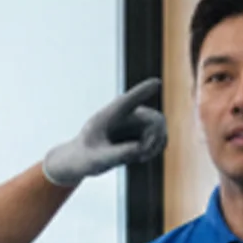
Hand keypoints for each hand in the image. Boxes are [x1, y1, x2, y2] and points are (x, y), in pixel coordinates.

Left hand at [43, 79, 167, 186]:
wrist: (82, 159)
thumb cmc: (85, 156)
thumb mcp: (97, 159)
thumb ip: (117, 154)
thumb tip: (140, 149)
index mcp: (110, 115)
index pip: (128, 101)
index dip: (143, 92)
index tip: (156, 82)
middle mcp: (126, 114)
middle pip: (155, 119)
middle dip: (155, 137)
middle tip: (142, 154)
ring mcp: (135, 122)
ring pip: (159, 127)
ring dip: (156, 144)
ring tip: (140, 157)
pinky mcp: (140, 132)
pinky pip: (159, 137)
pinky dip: (156, 147)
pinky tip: (141, 157)